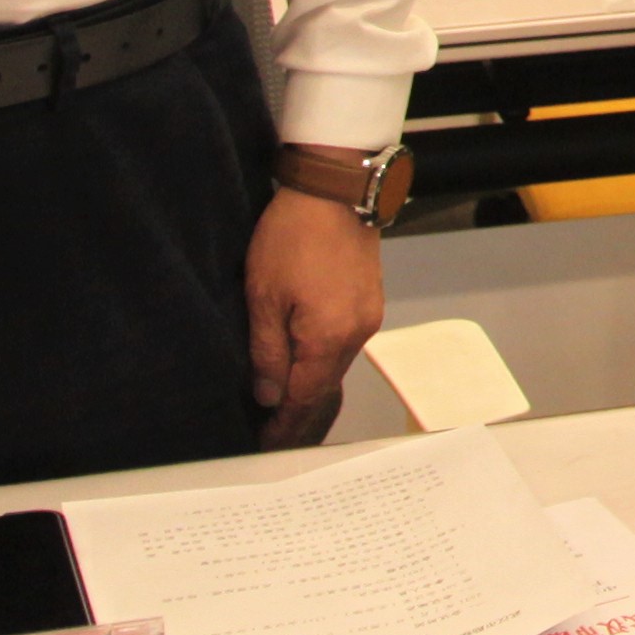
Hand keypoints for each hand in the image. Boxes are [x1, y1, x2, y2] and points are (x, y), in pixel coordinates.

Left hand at [245, 186, 386, 444]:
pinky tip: (307, 360)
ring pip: (335, 364)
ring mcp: (369, 316)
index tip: (266, 445)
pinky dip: (324, 358)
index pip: (305, 398)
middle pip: (324, 385)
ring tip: (284, 400)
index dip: (284, 426)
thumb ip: (267, 353)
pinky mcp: (371, 300)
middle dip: (298, 410)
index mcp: (329, 337)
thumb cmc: (292, 236)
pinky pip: (345, 342)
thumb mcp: (263, 297)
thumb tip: (270, 396)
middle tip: (271, 431)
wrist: (334, 189)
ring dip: (311, 383)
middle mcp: (357, 333)